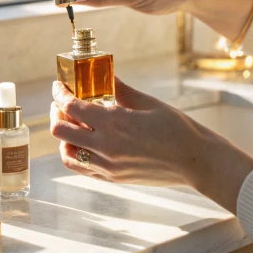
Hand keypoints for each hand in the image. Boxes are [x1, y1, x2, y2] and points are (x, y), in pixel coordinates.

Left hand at [49, 78, 252, 212]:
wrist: (196, 161)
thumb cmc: (177, 129)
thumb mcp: (148, 103)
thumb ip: (121, 90)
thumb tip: (105, 74)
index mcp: (114, 123)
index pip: (72, 107)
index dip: (60, 94)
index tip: (59, 86)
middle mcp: (105, 146)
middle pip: (61, 130)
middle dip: (57, 113)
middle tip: (62, 104)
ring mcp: (107, 166)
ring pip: (67, 153)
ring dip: (63, 137)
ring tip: (71, 125)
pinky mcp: (112, 178)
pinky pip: (81, 169)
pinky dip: (75, 155)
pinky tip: (82, 144)